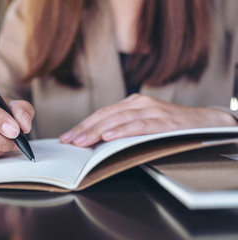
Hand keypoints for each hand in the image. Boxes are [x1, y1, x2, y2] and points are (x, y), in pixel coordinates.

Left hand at [60, 94, 236, 146]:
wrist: (204, 122)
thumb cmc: (170, 126)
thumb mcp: (144, 124)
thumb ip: (124, 129)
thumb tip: (98, 142)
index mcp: (132, 104)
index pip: (102, 113)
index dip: (83, 125)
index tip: (67, 136)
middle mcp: (139, 103)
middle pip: (105, 115)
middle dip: (84, 129)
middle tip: (68, 140)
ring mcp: (151, 109)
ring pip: (118, 119)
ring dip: (97, 131)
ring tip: (81, 141)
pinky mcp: (163, 120)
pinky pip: (139, 125)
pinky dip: (122, 131)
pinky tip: (108, 136)